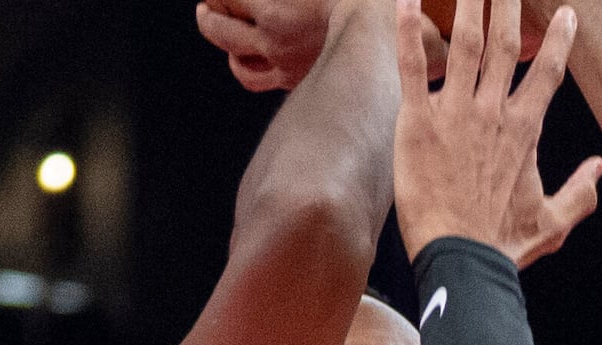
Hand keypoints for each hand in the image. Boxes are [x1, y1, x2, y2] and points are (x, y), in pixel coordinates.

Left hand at [194, 0, 354, 93]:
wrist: (391, 41)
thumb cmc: (365, 2)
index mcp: (277, 9)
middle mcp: (273, 37)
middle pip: (218, 26)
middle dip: (210, 9)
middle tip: (209, 1)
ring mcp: (281, 62)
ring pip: (232, 54)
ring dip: (219, 35)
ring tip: (214, 20)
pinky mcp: (292, 79)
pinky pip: (253, 77)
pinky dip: (242, 65)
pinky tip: (243, 54)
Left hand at [390, 0, 599, 267]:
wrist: (463, 263)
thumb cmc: (503, 246)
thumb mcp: (553, 223)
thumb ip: (580, 193)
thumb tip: (599, 170)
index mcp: (525, 130)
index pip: (548, 72)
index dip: (558, 39)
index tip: (565, 12)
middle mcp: (493, 112)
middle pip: (503, 42)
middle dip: (506, 2)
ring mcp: (456, 113)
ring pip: (463, 42)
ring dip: (467, 3)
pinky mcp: (418, 123)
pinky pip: (412, 67)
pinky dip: (408, 31)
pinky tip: (405, 0)